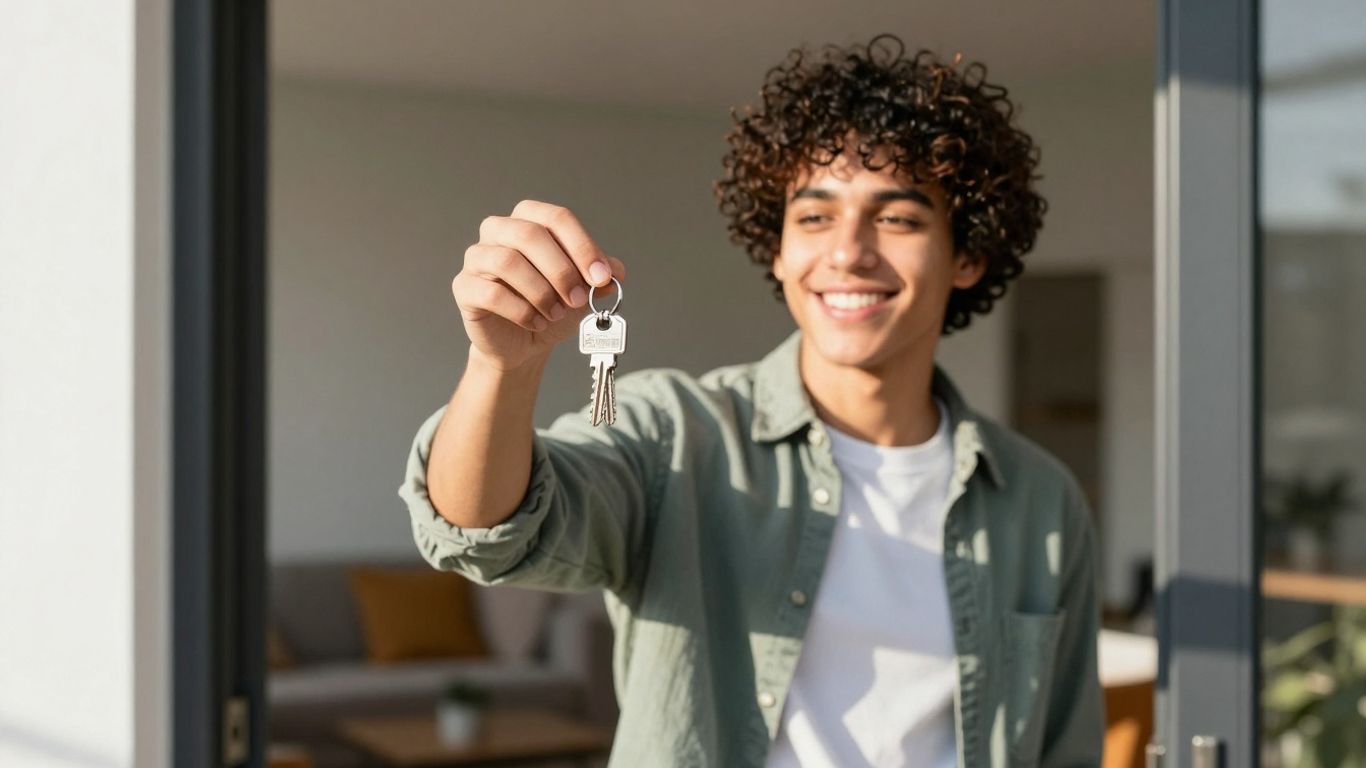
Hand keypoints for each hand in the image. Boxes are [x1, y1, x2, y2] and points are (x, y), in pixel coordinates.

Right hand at [452, 200, 625, 371]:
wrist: (524, 342)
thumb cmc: (550, 306)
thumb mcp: (582, 290)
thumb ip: (598, 277)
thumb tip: (615, 271)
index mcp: (529, 220)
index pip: (557, 218)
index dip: (583, 246)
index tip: (602, 276)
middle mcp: (499, 230)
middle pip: (529, 234)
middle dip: (561, 270)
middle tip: (578, 299)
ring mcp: (477, 257)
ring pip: (506, 261)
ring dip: (540, 291)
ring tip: (555, 313)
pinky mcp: (464, 287)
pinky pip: (490, 293)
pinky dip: (520, 310)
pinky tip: (536, 322)